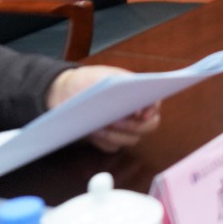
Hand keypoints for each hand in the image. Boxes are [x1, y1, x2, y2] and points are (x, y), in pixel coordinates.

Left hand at [47, 66, 162, 152]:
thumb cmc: (88, 80)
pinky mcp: (110, 139)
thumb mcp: (99, 76)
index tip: (142, 114)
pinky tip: (93, 133)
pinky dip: (105, 142)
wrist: (67, 91)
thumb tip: (121, 102)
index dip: (152, 109)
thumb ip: (114, 86)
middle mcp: (136, 113)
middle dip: (133, 126)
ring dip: (117, 135)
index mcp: (138, 93)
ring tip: (99, 128)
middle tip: (116, 122)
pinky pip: (113, 147)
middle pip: (149, 126)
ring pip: (131, 139)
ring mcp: (125, 128)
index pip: (155, 102)